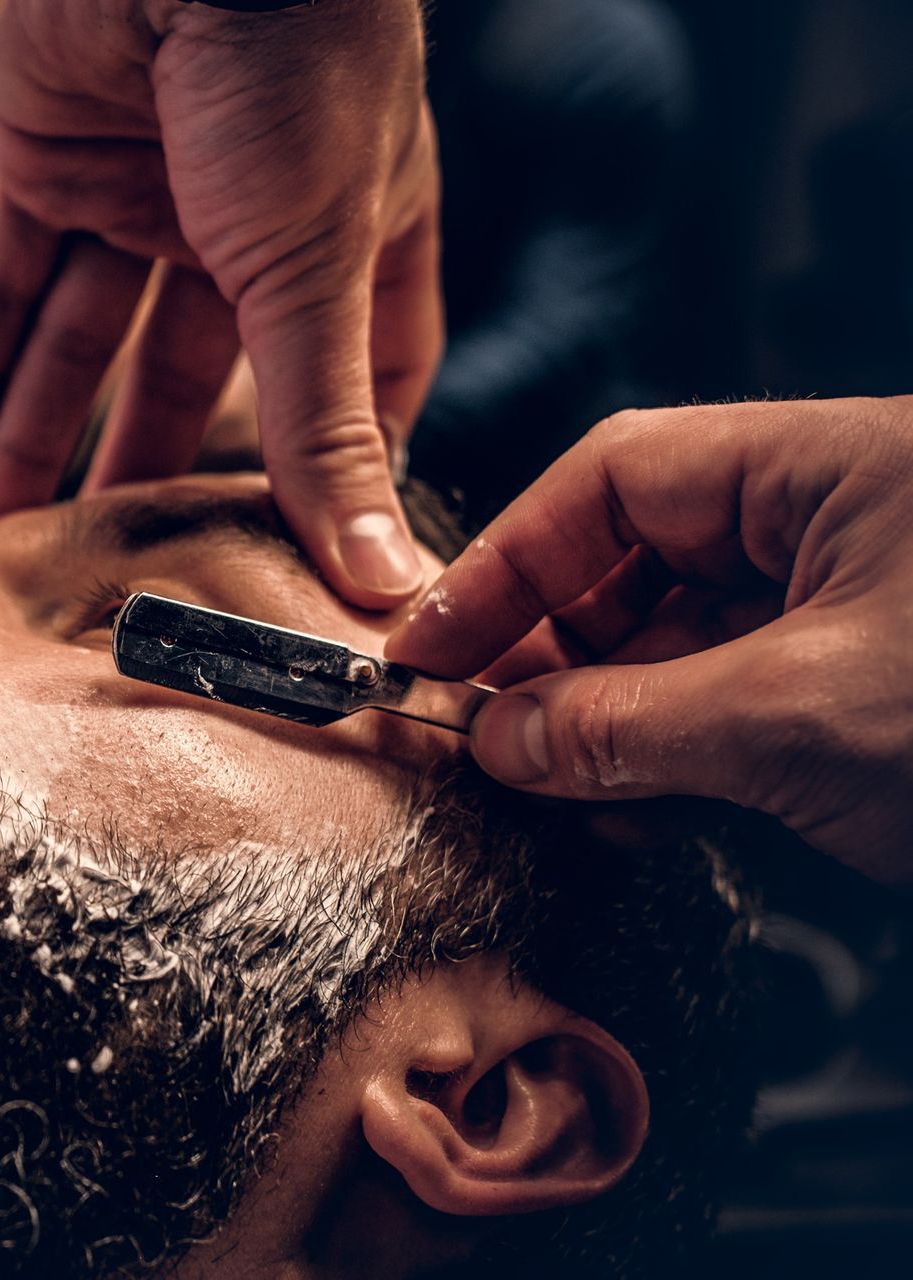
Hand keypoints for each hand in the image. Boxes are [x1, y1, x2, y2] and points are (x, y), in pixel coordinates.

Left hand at [0, 0, 441, 607]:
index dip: (330, 466)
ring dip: (35, 438)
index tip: (293, 562)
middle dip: (141, 472)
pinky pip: (1, 280)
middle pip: (190, 377)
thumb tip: (381, 577)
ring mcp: (144, 189)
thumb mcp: (313, 268)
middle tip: (103, 578)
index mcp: (350, 237)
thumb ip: (327, 425)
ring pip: (81, 341)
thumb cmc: (296, 68)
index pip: (354, 379)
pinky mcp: (48, 158)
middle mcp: (247, 220)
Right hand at [387, 397, 912, 884]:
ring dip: (603, 722)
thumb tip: (500, 742)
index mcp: (829, 467)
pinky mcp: (867, 694)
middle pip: (639, 563)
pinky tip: (621, 813)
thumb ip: (627, 723)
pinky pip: (735, 709)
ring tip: (542, 789)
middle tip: (478, 733)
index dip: (508, 560)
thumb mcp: (796, 717)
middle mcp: (835, 522)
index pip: (619, 479)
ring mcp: (858, 611)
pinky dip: (670, 760)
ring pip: (681, 647)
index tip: (432, 646)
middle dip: (549, 655)